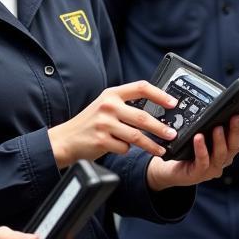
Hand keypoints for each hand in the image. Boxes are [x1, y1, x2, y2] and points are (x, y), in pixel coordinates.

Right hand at [48, 81, 179, 167]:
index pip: (141, 88)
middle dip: (161, 127)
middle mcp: (108, 106)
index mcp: (112, 94)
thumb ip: (126, 104)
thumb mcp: (106, 106)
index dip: (160, 95)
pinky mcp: (101, 140)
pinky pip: (124, 148)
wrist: (66, 139)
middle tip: (172, 134)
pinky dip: (126, 150)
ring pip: (136, 136)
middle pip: (142, 116)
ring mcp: (104, 123)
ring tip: (161, 149)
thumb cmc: (90, 123)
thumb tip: (157, 109)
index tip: (173, 103)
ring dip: (151, 145)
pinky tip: (122, 148)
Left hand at [145, 115, 238, 190]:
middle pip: (233, 146)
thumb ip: (213, 128)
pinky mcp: (198, 174)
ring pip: (221, 154)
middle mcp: (222, 162)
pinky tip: (199, 138)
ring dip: (220, 140)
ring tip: (218, 127)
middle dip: (236, 131)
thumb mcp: (202, 138)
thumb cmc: (186, 151)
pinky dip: (201, 148)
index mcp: (226, 152)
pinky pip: (203, 160)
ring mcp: (211, 169)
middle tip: (236, 117)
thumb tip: (221, 110)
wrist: (169, 170)